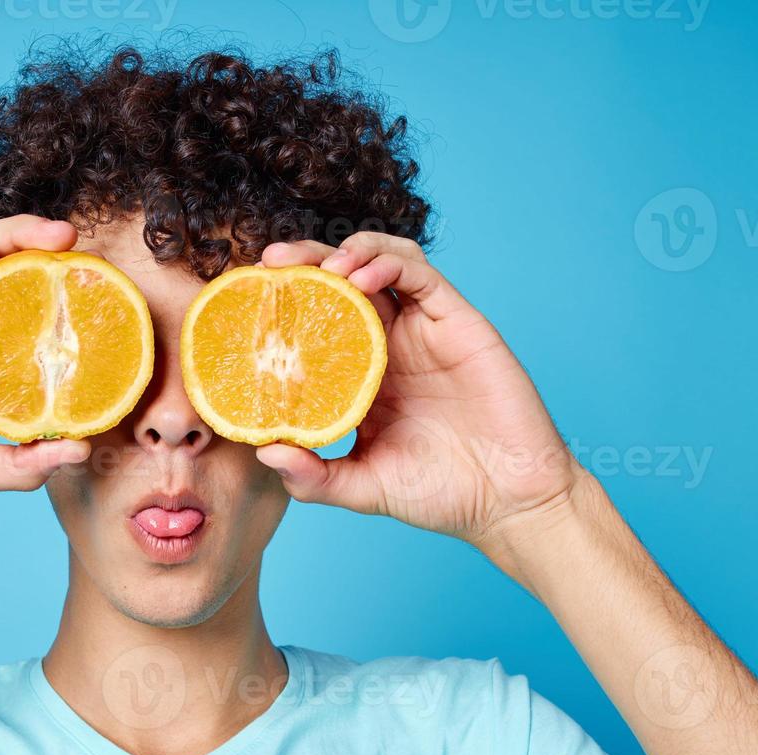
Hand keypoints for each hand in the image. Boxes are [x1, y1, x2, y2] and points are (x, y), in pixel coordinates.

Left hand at [254, 234, 579, 546]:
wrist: (509, 501)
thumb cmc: (441, 495)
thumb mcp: (361, 487)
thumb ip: (314, 477)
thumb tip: (264, 452)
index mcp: (361, 375)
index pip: (316, 320)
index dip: (285, 303)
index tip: (248, 301)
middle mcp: (390, 345)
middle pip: (341, 281)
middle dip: (305, 262)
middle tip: (269, 265)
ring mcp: (423, 330)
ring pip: (380, 262)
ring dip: (346, 252)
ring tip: (320, 267)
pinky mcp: (457, 321)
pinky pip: (419, 273)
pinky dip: (386, 263)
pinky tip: (360, 279)